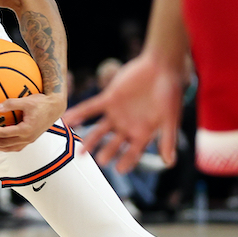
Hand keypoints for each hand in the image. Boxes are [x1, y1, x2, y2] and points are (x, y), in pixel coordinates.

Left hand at [0, 92, 66, 151]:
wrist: (56, 107)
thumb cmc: (41, 102)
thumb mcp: (26, 100)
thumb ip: (11, 103)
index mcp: (26, 130)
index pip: (4, 133)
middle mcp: (27, 138)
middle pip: (4, 144)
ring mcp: (29, 140)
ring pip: (10, 148)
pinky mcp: (31, 139)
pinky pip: (16, 147)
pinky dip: (5, 147)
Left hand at [63, 53, 183, 172]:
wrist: (161, 66)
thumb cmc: (170, 93)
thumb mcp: (169, 117)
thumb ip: (167, 139)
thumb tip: (169, 163)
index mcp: (143, 134)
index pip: (133, 153)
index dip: (127, 162)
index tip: (120, 170)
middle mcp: (128, 127)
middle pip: (113, 145)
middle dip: (107, 152)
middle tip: (101, 160)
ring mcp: (117, 114)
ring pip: (99, 131)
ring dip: (90, 140)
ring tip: (81, 151)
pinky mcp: (108, 99)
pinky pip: (91, 109)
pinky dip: (79, 114)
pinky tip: (67, 120)